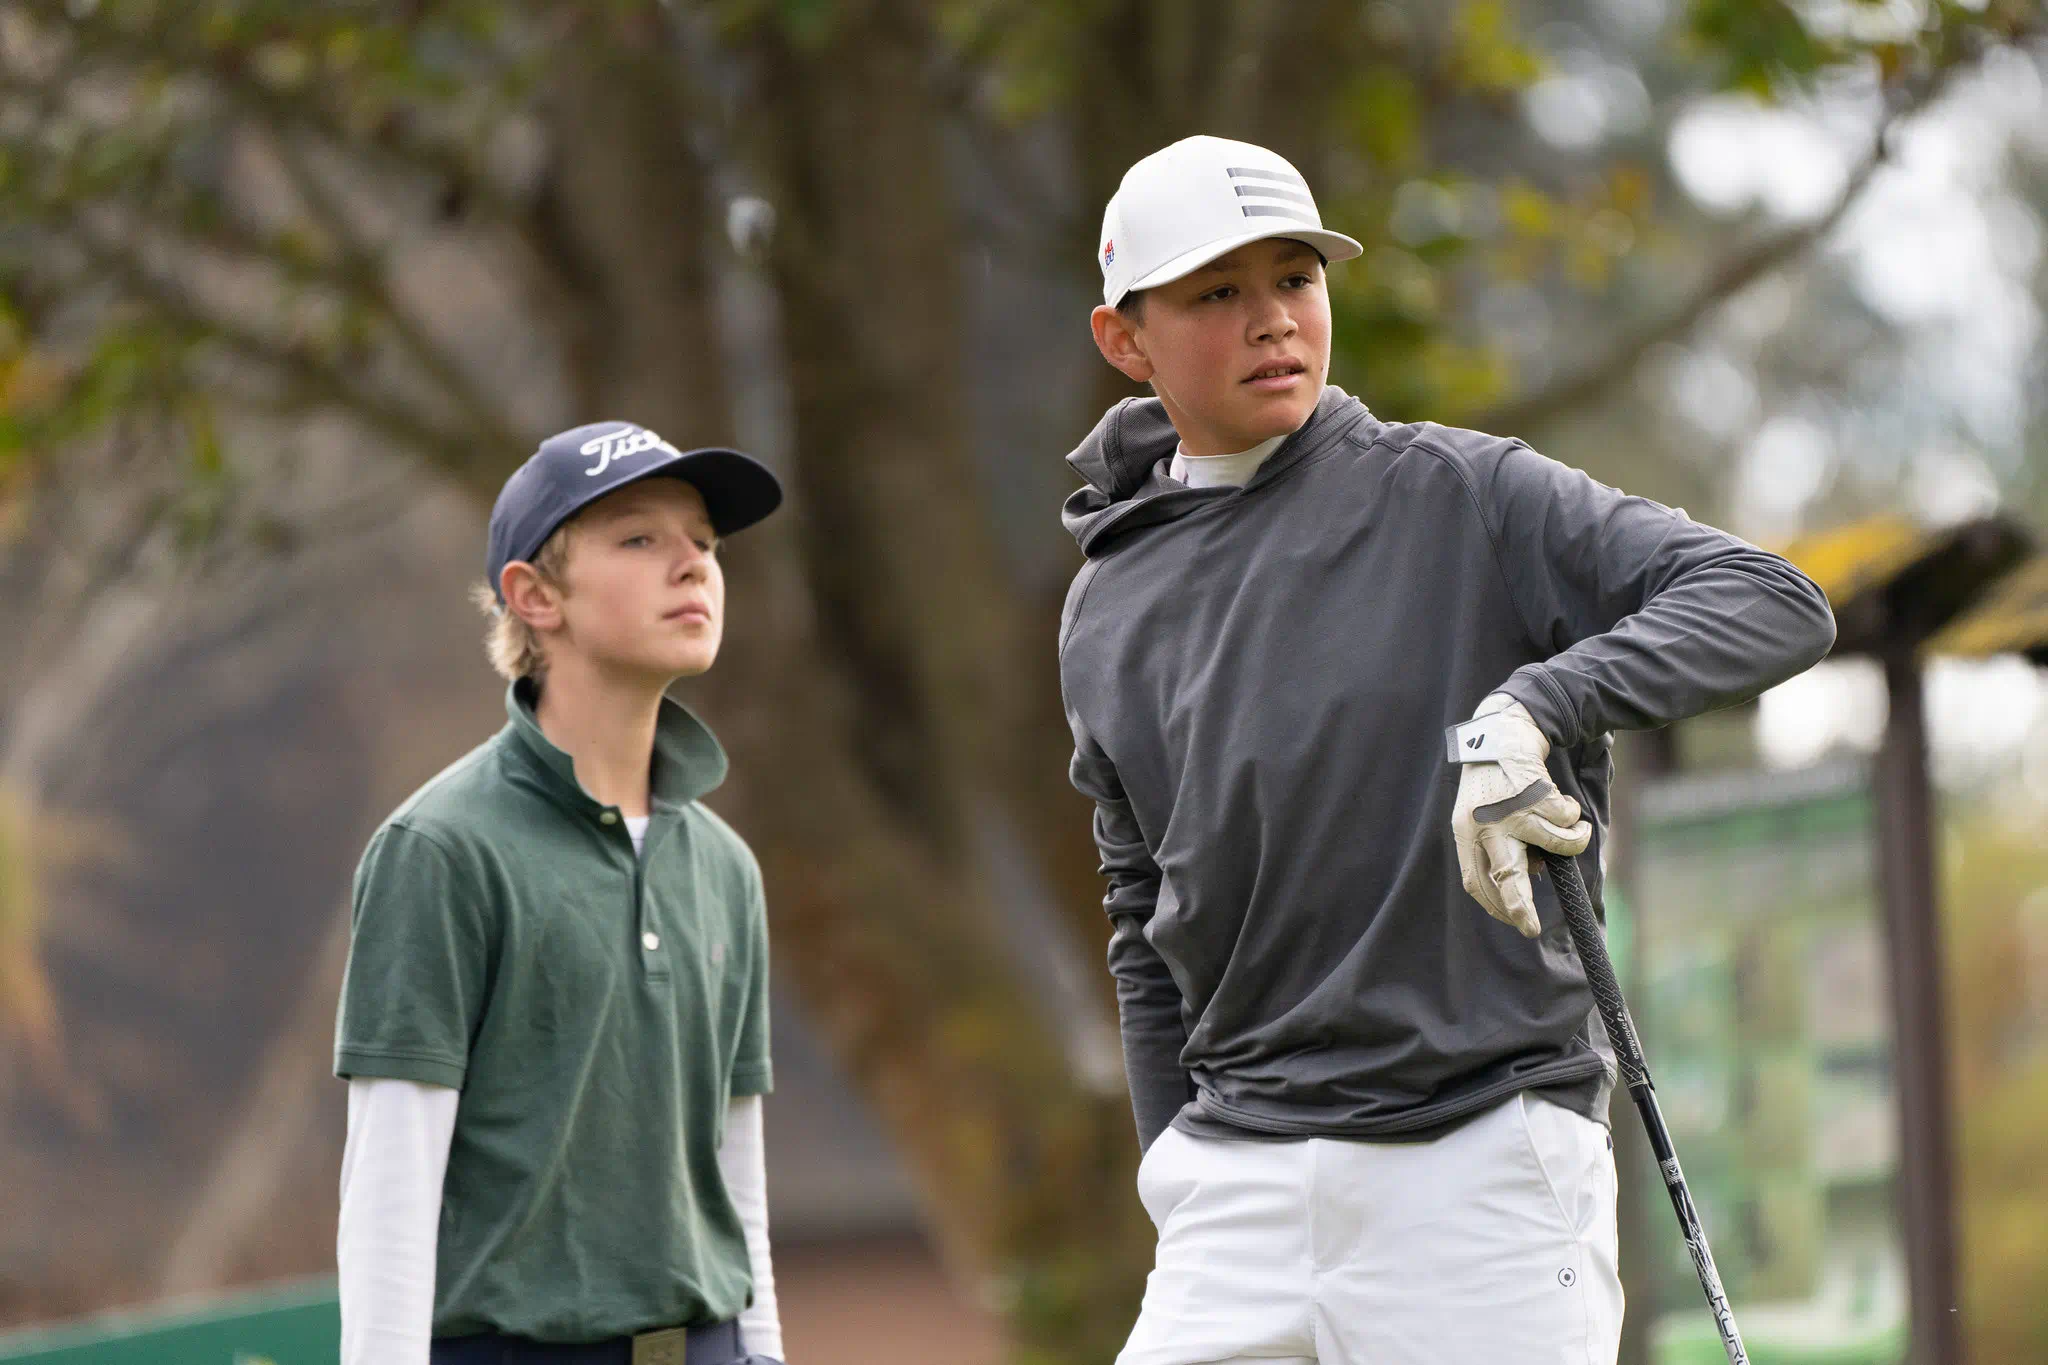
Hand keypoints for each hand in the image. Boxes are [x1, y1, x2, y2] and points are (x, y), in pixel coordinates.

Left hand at [1447, 695, 1591, 936]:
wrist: (1502, 733)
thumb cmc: (1493, 781)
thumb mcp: (1479, 814)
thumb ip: (1495, 846)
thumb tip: (1528, 877)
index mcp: (1466, 832)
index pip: (1475, 880)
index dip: (1493, 904)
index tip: (1513, 920)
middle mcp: (1486, 825)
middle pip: (1505, 876)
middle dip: (1520, 907)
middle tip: (1531, 928)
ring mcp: (1512, 811)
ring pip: (1556, 844)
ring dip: (1572, 842)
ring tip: (1576, 834)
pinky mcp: (1536, 795)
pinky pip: (1567, 820)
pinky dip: (1573, 816)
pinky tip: (1564, 803)